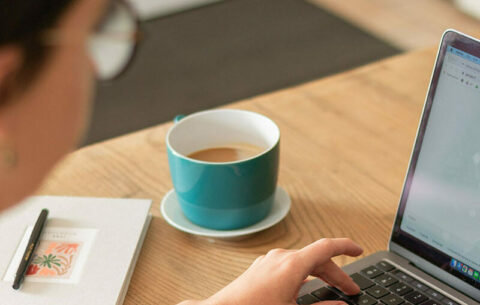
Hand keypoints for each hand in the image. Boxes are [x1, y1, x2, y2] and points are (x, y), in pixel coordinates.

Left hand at [180, 238, 362, 304]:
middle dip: (336, 273)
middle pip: (316, 257)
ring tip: (331, 288)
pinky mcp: (260, 268)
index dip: (346, 247)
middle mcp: (280, 257)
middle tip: (350, 289)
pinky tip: (305, 286)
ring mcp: (269, 261)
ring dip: (319, 274)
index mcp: (292, 265)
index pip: (327, 247)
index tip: (359, 250)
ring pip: (302, 262)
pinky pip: (288, 266)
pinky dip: (303, 274)